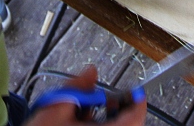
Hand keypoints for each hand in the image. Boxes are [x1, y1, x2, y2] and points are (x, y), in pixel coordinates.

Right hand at [26, 67, 146, 125]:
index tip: (134, 91)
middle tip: (107, 98)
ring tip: (90, 109)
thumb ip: (77, 87)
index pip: (136, 118)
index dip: (137, 101)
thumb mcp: (55, 107)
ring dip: (108, 119)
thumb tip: (91, 72)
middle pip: (128, 125)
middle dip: (119, 108)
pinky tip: (81, 121)